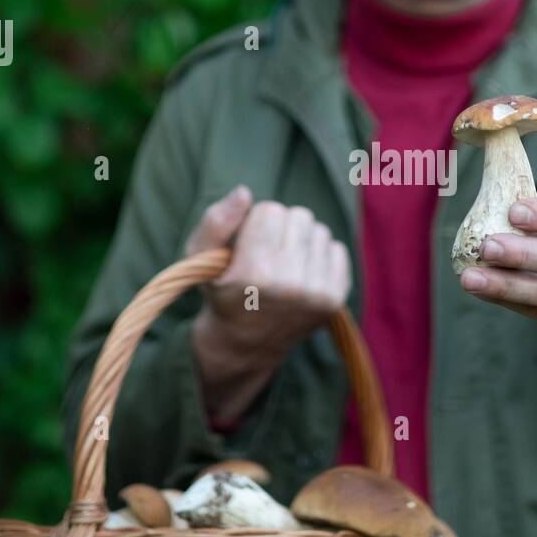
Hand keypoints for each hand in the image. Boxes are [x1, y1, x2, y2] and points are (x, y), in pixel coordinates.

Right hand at [185, 186, 351, 419]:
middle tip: (265, 255)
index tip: (247, 245)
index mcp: (254, 273)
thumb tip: (244, 192)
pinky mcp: (335, 300)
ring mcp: (317, 294)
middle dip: (280, 228)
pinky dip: (320, 255)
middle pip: (298, 216)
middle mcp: (289, 285)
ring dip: (300, 241)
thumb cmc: (221, 292)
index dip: (255, 223)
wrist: (245, 344)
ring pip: (319, 230)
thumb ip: (215, 221)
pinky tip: (301, 273)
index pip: (269, 210)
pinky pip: (337, 249)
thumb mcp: (199, 257)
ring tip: (283, 264)